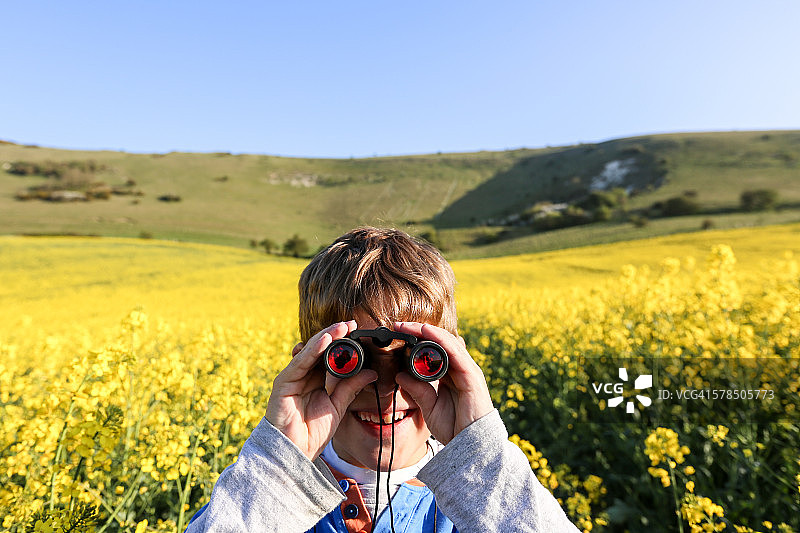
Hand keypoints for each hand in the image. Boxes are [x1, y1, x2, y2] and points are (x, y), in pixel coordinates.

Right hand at [265, 321, 377, 459]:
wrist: (296, 452)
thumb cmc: (313, 431)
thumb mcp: (338, 405)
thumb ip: (352, 387)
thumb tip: (372, 373)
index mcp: (316, 378)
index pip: (329, 354)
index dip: (342, 342)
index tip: (357, 331)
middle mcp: (303, 374)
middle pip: (319, 348)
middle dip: (335, 334)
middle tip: (352, 324)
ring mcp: (293, 376)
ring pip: (310, 351)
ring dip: (326, 337)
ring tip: (342, 327)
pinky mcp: (284, 382)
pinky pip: (300, 362)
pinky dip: (312, 350)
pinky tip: (325, 340)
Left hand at [393, 322, 493, 443]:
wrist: (471, 448)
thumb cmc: (454, 428)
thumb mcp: (429, 407)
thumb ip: (417, 391)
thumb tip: (400, 375)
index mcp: (451, 375)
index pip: (435, 350)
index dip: (417, 340)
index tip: (398, 334)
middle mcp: (461, 370)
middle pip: (441, 342)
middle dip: (420, 331)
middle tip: (399, 325)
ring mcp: (468, 371)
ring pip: (448, 342)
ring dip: (428, 331)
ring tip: (409, 325)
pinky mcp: (472, 376)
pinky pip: (455, 352)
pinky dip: (441, 339)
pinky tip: (427, 331)